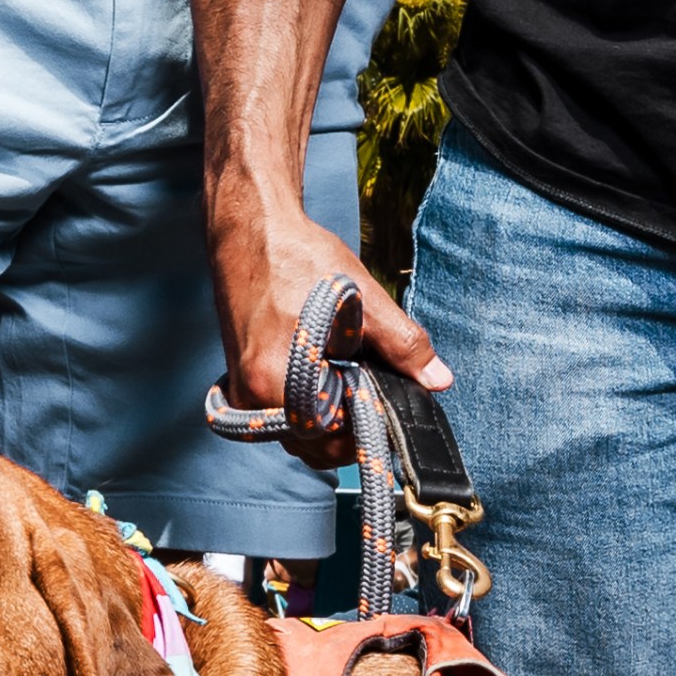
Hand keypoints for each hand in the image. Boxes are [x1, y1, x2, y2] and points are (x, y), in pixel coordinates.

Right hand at [214, 192, 448, 418]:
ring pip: (295, 432)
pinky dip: (305, 406)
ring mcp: (241, 392)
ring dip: (326, 419)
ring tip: (345, 377)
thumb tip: (438, 380)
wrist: (253, 230)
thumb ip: (403, 346)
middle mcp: (251, 396)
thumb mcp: (364, 300)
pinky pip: (279, 415)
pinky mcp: (238, 382)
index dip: (367, 427)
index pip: (333, 440)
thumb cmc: (300, 258)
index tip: (384, 406)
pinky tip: (322, 376)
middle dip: (347, 427)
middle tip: (368, 389)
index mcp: (278, 382)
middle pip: (312, 445)